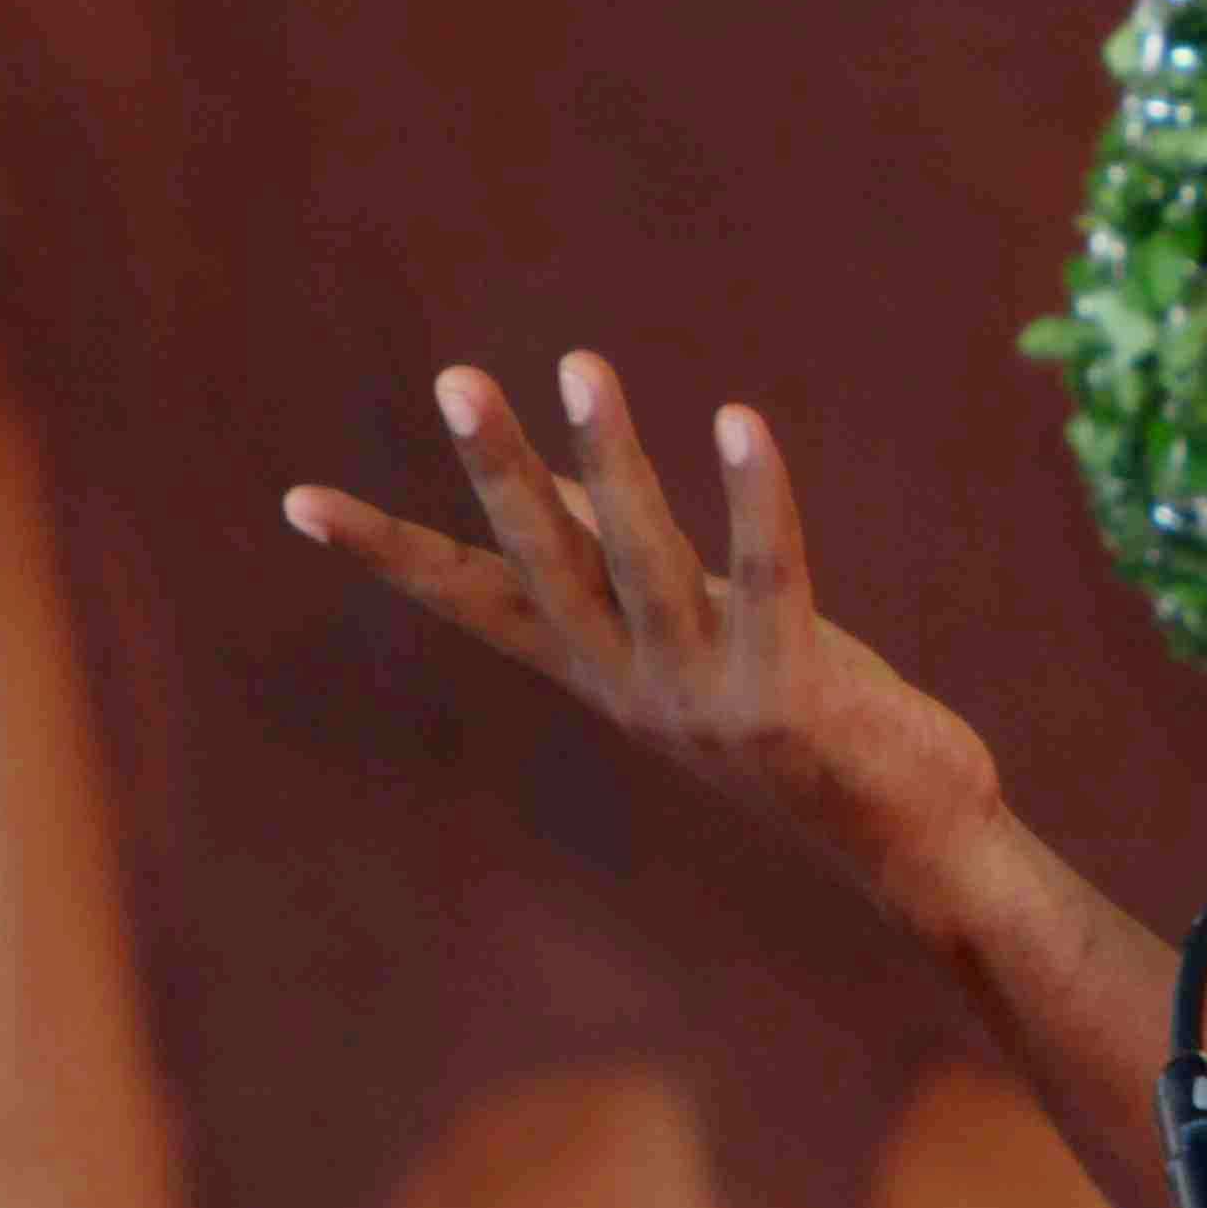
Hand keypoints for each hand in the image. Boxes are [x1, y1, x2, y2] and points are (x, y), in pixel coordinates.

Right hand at [281, 354, 992, 881]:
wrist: (907, 841)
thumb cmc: (797, 719)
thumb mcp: (690, 643)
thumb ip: (622, 568)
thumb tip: (558, 474)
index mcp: (601, 671)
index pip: (475, 600)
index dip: (391, 550)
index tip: (299, 500)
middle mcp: (635, 686)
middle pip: (548, 563)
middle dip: (501, 470)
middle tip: (457, 380)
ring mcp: (705, 695)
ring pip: (646, 559)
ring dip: (614, 457)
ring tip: (581, 366)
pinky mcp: (786, 694)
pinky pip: (767, 575)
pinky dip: (752, 498)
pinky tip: (738, 422)